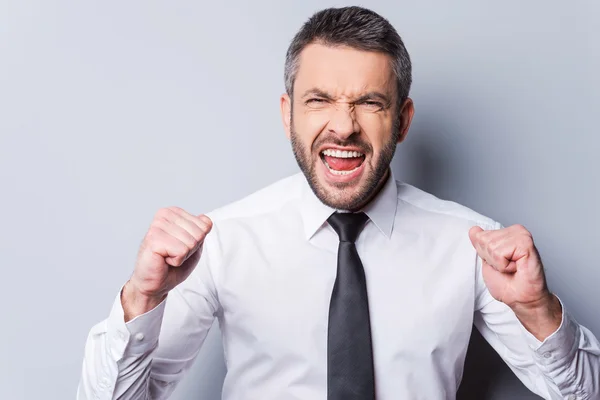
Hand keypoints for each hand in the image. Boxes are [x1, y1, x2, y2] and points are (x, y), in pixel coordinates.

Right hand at [122, 207, 211, 320]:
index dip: (197, 242)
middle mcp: (164, 215)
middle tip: (174, 254)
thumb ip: (200, 230)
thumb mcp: (194, 245)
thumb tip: (205, 218)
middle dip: (190, 249)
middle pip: (199, 233)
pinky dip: (177, 260)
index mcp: (173, 212)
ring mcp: (158, 226)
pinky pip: (181, 251)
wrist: (156, 284)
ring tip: (168, 257)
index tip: (181, 247)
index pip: (205, 225)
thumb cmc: (173, 265)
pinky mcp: (153, 239)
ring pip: (191, 242)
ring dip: (183, 255)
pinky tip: (164, 260)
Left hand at [469, 224, 561, 339]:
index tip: (500, 264)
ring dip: (499, 263)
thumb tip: (474, 229)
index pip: (478, 235)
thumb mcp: (486, 260)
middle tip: (507, 268)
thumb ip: (480, 243)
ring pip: (491, 246)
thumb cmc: (507, 283)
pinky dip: (504, 266)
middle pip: (483, 240)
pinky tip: (517, 268)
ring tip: (513, 268)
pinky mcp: (526, 243)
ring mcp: (521, 235)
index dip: (484, 255)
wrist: (521, 298)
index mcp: (506, 233)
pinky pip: (501, 253)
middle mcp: (515, 231)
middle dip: (491, 258)